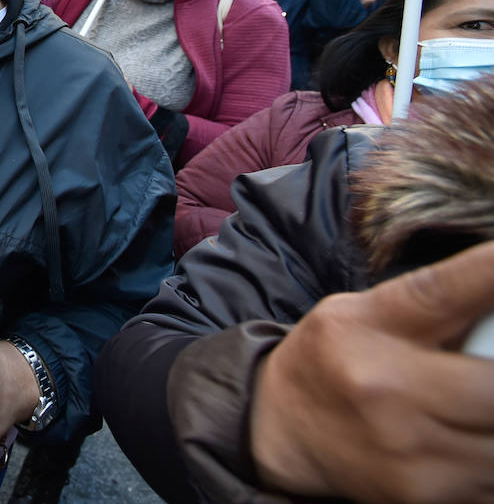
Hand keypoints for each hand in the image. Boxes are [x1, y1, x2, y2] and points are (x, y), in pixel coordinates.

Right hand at [249, 241, 493, 502]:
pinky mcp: (424, 498)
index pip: (445, 291)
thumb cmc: (335, 357)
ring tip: (471, 405)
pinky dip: (489, 458)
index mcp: (372, 327)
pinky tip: (467, 439)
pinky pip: (492, 482)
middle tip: (484, 371)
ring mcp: (410, 453)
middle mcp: (388, 390)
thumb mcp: (369, 310)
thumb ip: (438, 301)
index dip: (490, 272)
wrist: (280, 426)